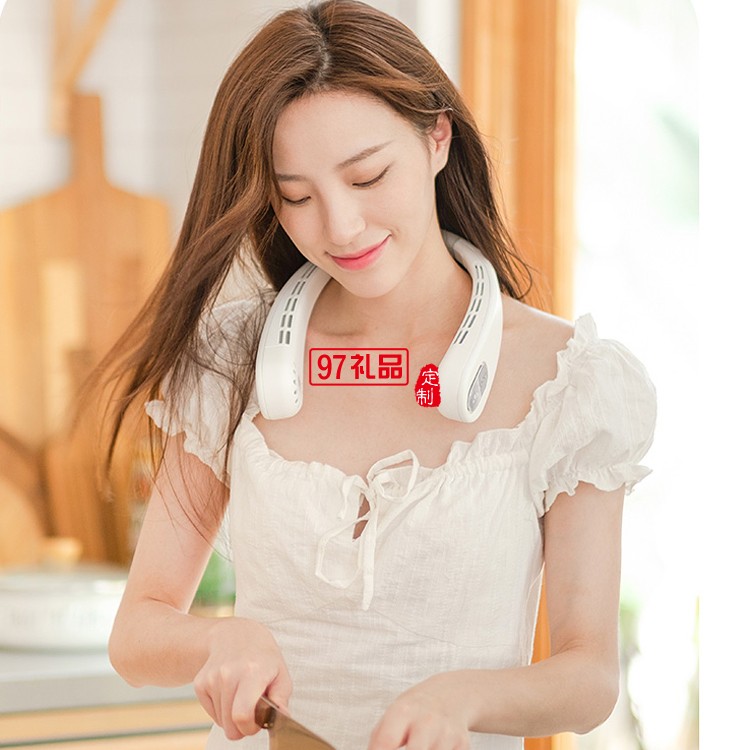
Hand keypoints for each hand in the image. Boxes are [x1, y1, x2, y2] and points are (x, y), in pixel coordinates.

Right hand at [193, 617, 291, 740]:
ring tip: (241, 698)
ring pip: (221, 720)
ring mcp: (212, 678)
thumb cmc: (262, 657)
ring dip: (232, 716)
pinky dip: (221, 710)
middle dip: (241, 727)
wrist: (235, 635)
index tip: (256, 724)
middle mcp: (229, 674)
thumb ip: (282, 698)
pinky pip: (211, 713)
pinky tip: (230, 694)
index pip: (242, 715)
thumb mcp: (281, 672)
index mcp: (252, 672)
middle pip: (230, 724)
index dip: (250, 728)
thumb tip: (283, 716)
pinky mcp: (200, 683)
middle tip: (251, 714)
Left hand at [368, 673, 471, 749]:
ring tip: (420, 746)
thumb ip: (379, 741)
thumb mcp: (392, 717)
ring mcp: (446, 734)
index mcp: (403, 712)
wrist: (451, 695)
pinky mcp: (463, 745)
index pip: (386, 743)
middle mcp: (426, 722)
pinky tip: (435, 747)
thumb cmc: (414, 712)